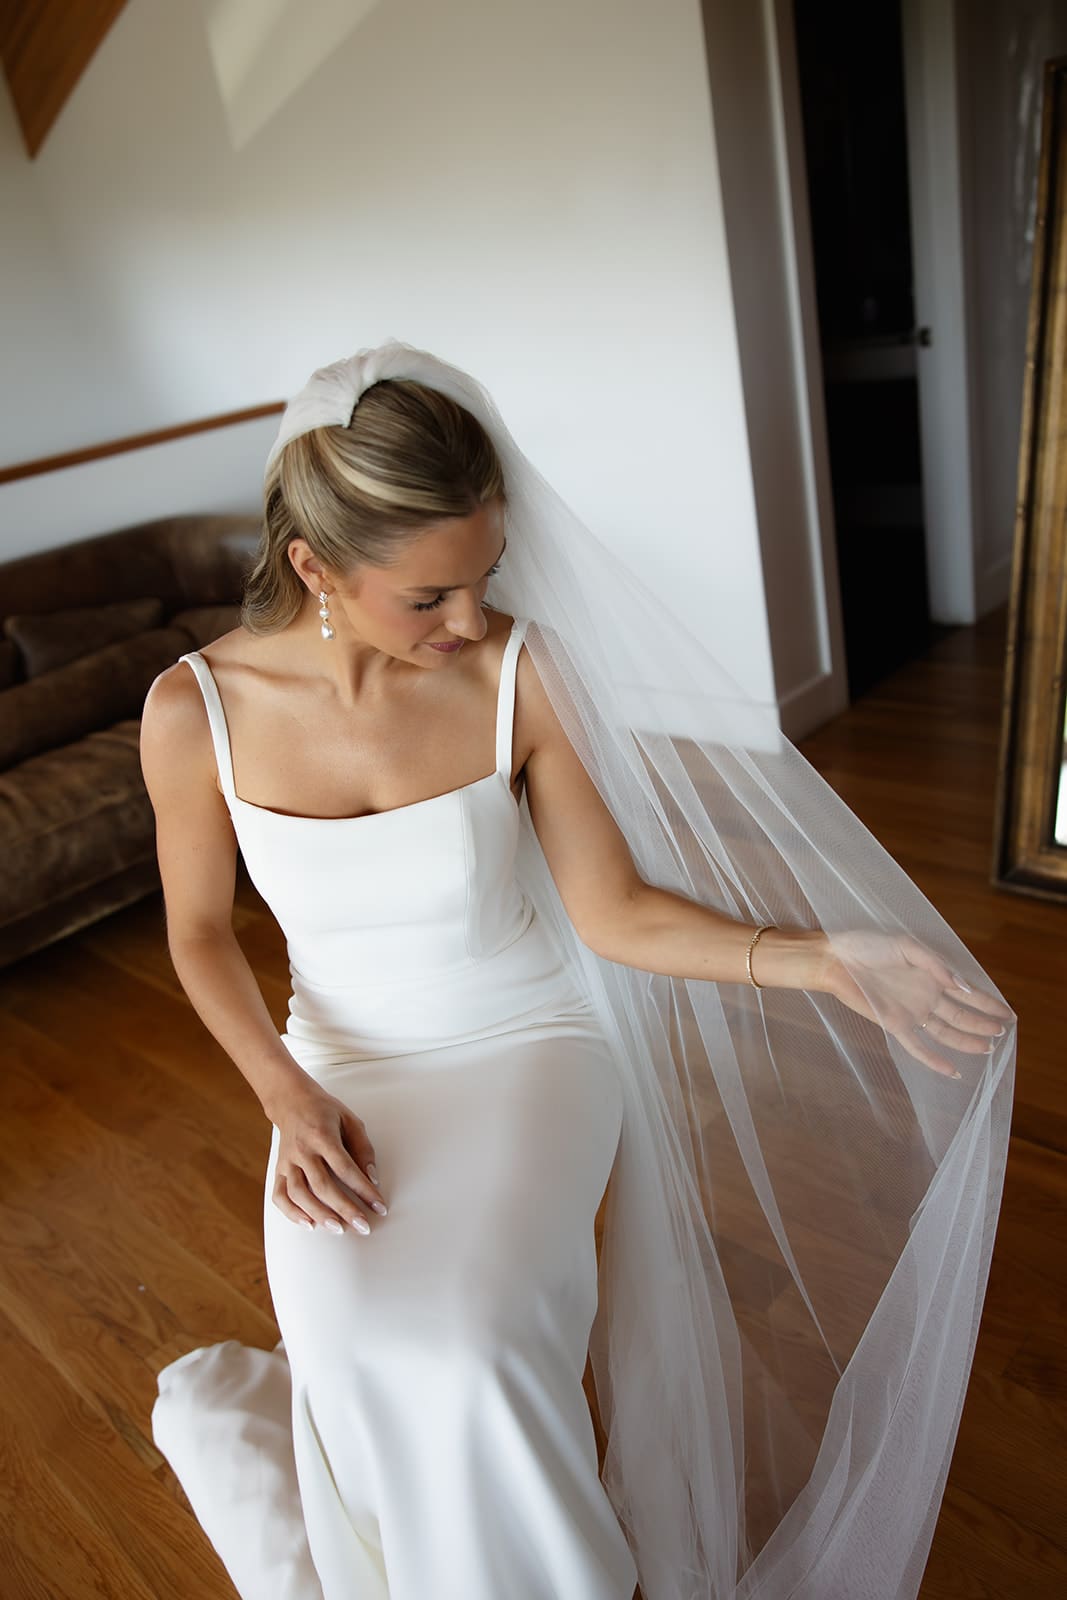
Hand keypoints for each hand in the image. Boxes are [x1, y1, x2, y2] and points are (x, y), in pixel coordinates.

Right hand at [270, 1079, 387, 1233]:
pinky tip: (309, 1224)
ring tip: (339, 1229)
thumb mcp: (351, 1120)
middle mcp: (302, 1150)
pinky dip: (292, 1213)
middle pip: (323, 1185)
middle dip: (345, 1209)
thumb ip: (363, 1148)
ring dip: (319, 1214)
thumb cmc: (325, 1111)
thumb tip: (372, 1177)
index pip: (345, 1168)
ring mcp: (287, 1161)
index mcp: (322, 1135)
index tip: (379, 1206)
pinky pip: (280, 1195)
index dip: (364, 1190)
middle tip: (363, 1226)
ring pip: (300, 1194)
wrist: (291, 1101)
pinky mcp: (278, 1169)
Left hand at [821, 929, 1014, 1077]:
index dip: (988, 1002)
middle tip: (1003, 1031)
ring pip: (946, 1032)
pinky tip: (953, 1071)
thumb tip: (963, 986)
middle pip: (961, 1015)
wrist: (834, 959)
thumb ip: (935, 965)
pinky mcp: (894, 1024)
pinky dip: (935, 1060)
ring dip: (967, 1041)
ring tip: (989, 1048)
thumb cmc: (866, 946)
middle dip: (983, 1023)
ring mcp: (911, 1012)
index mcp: (931, 975)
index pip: (967, 992)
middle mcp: (925, 996)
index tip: (1008, 1012)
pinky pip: (918, 1047)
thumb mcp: (906, 945)